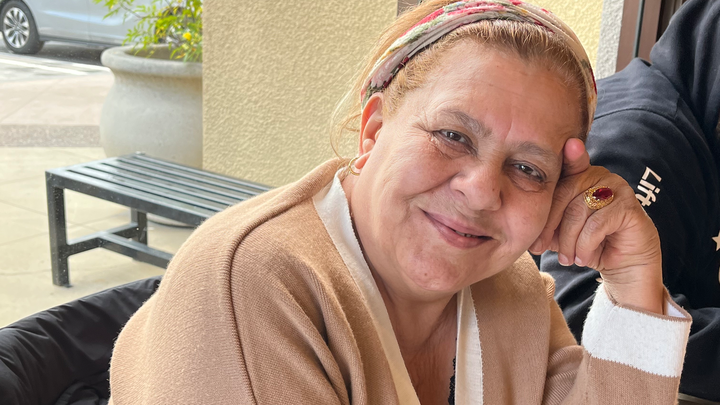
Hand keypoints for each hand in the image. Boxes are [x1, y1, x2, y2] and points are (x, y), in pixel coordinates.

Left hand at [529, 139, 664, 313]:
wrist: (621, 263)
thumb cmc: (586, 243)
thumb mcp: (559, 230)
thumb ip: (545, 220)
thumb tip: (522, 224)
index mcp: (580, 175)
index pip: (567, 165)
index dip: (568, 155)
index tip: (569, 144)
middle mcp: (599, 175)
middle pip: (564, 192)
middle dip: (548, 224)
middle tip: (539, 247)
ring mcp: (617, 188)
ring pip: (578, 210)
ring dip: (568, 241)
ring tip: (567, 258)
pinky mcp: (629, 207)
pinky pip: (596, 225)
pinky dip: (585, 245)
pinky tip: (583, 257)